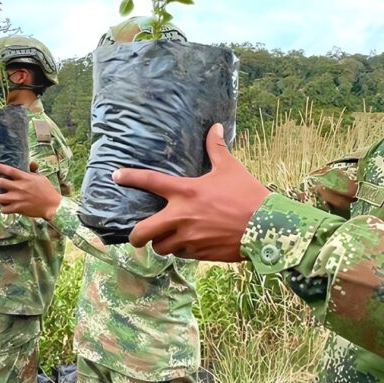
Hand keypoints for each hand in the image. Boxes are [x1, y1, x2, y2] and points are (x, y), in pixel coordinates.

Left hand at [0, 163, 61, 219]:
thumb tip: (31, 163)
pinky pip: (5, 209)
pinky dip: (2, 208)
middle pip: (0, 182)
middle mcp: (19, 187)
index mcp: (25, 178)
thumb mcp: (40, 177)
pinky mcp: (18, 208)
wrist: (52, 205)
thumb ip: (32, 172)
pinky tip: (3, 208)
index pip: (9, 170)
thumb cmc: (48, 190)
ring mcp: (18, 199)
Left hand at [114, 123, 269, 261]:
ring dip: (160, 243)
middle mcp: (182, 216)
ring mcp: (188, 237)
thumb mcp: (231, 169)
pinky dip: (179, 250)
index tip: (116, 175)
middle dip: (136, 236)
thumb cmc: (248, 195)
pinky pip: (179, 255)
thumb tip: (215, 127)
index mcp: (186, 191)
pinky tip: (186, 245)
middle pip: (143, 232)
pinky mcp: (198, 253)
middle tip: (138, 235)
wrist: (267, 227)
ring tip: (165, 238)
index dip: (130, 177)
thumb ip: (217, 149)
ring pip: (160, 247)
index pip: (150, 181)